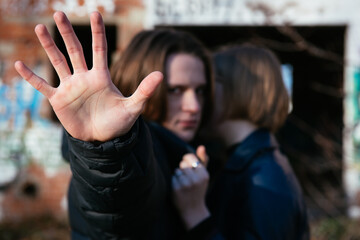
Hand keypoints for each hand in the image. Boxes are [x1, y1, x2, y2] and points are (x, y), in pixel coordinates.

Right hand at [14, 11, 161, 141]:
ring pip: (58, 62)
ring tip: (40, 27)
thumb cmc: (119, 123)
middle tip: (59, 14)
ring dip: (49, 46)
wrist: (103, 139)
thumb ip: (144, 91)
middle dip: (67, 33)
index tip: (95, 13)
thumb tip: (161, 74)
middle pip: (75, 50)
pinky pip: (42, 86)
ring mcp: (70, 87)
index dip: (98, 32)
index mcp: (101, 76)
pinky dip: (31, 77)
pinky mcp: (59, 100)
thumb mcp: (133, 107)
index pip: (99, 49)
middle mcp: (84, 78)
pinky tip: (18, 64)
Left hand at [172, 146, 209, 229]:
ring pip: (177, 170)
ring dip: (178, 175)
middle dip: (183, 169)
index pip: (190, 157)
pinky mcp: (176, 189)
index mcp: (204, 174)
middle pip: (183, 164)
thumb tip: (202, 146)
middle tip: (188, 179)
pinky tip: (179, 188)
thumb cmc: (198, 189)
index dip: (187, 160)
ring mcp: (186, 184)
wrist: (193, 209)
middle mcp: (196, 179)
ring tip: (184, 184)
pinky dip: (174, 181)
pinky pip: (172, 177)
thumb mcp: (204, 175)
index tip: (189, 167)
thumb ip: (203, 160)